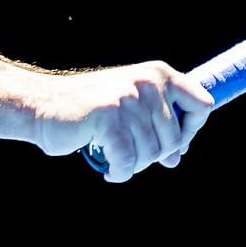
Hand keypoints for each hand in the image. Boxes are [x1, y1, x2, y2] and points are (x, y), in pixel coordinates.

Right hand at [33, 62, 213, 181]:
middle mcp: (147, 82)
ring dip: (134, 165)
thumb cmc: (87, 111)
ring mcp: (128, 99)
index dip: (190, 131)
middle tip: (130, 155)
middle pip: (175, 139)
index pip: (202, 105)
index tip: (171, 144)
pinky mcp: (108, 117)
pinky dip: (120, 172)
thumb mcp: (129, 110)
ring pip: (151, 153)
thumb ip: (156, 126)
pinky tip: (110, 170)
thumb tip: (177, 156)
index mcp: (158, 74)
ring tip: (116, 159)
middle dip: (154, 156)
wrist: (42, 107)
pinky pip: (128, 160)